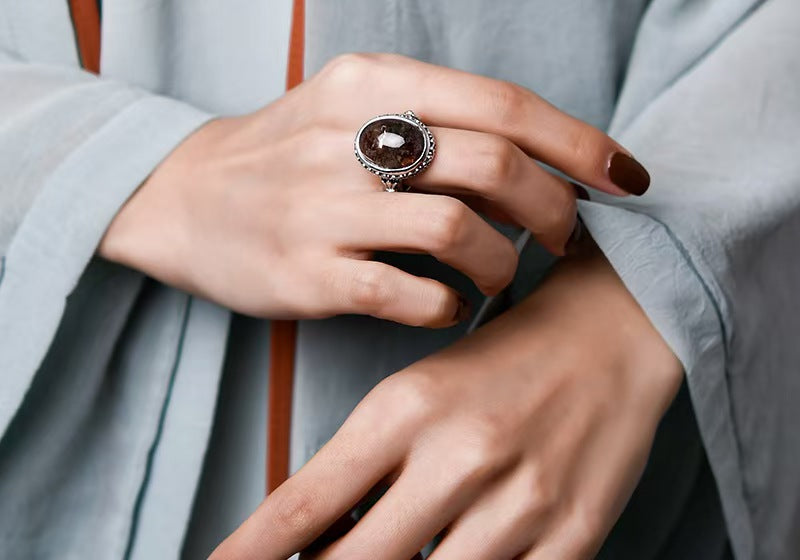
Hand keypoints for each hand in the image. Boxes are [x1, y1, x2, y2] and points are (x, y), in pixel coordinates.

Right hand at [99, 52, 648, 323]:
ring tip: (503, 273)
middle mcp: (348, 135)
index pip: (503, 103)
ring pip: (461, 232)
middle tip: (567, 237)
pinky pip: (411, 294)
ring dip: (505, 262)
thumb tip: (540, 166)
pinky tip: (450, 303)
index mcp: (371, 81)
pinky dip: (452, 305)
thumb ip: (439, 120)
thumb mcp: (353, 104)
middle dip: (556, 209)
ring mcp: (323, 206)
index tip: (626, 176)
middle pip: (495, 166)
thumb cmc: (291, 151)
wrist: (183, 197)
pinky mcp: (305, 272)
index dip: (579, 141)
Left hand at [210, 239, 682, 559]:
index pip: (304, 507)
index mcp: (406, 408)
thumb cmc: (501, 357)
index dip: (248, 554)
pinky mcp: (573, 536)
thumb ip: (367, 463)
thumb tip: (312, 537)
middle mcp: (457, 456)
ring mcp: (519, 503)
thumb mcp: (420, 387)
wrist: (607, 331)